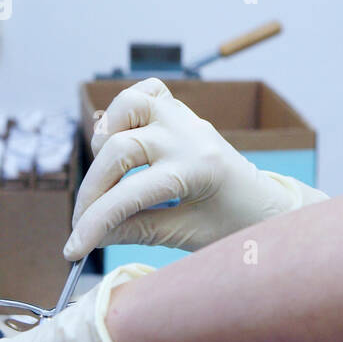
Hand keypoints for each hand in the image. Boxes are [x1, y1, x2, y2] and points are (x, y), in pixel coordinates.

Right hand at [63, 77, 326, 260]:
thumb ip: (137, 230)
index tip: (73, 250)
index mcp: (198, 169)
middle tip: (84, 222)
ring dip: (106, 135)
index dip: (94, 224)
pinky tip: (122, 136)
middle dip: (92, 190)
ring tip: (104, 172)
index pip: (129, 194)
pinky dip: (127, 107)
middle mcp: (190, 136)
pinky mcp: (185, 115)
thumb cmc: (236, 225)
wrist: (269, 208)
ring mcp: (187, 120)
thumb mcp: (187, 235)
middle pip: (119, 148)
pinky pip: (150, 92)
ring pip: (131, 104)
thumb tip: (89, 235)